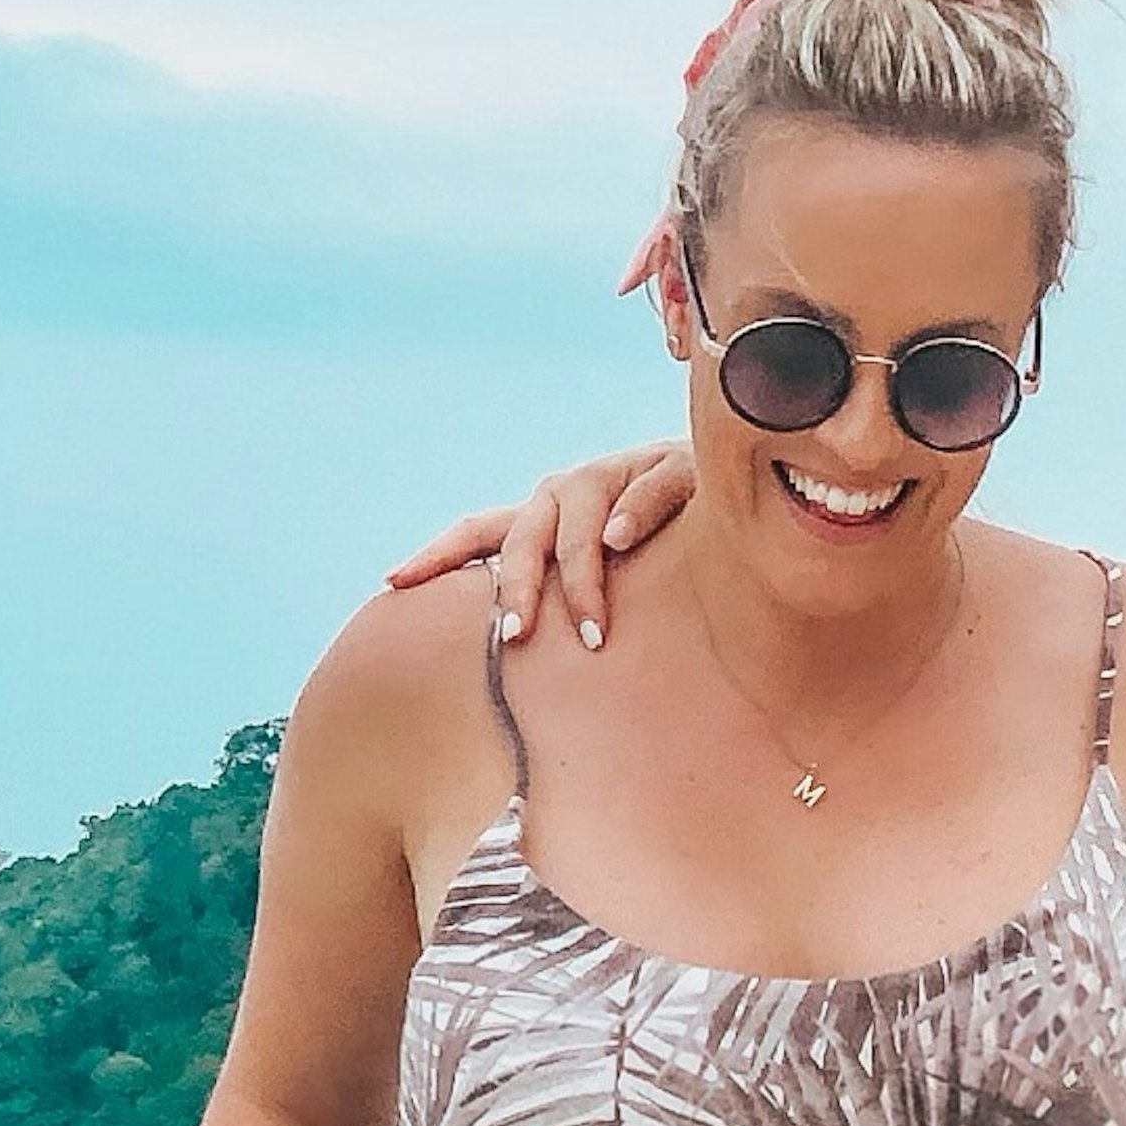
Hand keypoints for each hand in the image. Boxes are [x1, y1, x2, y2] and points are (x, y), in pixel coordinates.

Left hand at [383, 443, 696, 648]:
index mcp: (544, 513)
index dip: (436, 556)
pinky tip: (619, 540)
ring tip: (588, 628)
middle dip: (518, 589)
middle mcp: (570, 489)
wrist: (733, 488)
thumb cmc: (663, 547)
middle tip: (516, 639)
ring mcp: (618, 473)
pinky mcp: (671, 466)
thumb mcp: (607, 569)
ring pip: (580, 522)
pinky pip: (646, 490)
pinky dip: (631, 515)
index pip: (479, 531)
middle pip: (526, 537)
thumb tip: (515, 659)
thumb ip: (563, 598)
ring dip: (579, 575)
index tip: (392, 582)